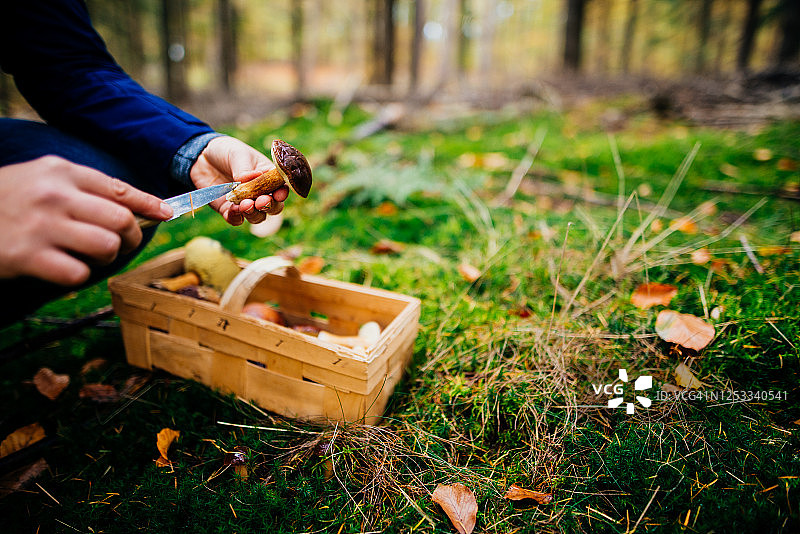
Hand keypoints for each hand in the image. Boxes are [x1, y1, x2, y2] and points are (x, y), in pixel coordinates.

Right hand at [0, 156, 171, 284]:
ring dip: (105, 257)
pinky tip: (63, 268)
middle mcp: (55, 195)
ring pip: (106, 246)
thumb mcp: (40, 178)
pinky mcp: (29, 256)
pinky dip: (78, 276)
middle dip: (131, 237)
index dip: (149, 205)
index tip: (166, 215)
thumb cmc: (6, 199)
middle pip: (121, 220)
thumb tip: (133, 205)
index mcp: (61, 171)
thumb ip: (82, 187)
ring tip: (89, 255)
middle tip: (122, 243)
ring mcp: (42, 226)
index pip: (119, 189)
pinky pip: (79, 273)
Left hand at [190, 136, 289, 225]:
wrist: (201, 157)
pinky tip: (233, 210)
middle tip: (261, 201)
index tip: (278, 194)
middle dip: (269, 206)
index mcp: (267, 176)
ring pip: (257, 217)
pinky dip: (237, 217)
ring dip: (254, 214)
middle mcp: (260, 193)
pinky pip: (236, 219)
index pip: (281, 188)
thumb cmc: (225, 151)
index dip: (282, 193)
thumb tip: (253, 177)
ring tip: (245, 205)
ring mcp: (245, 203)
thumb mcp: (237, 154)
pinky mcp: (229, 210)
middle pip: (273, 207)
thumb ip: (245, 168)